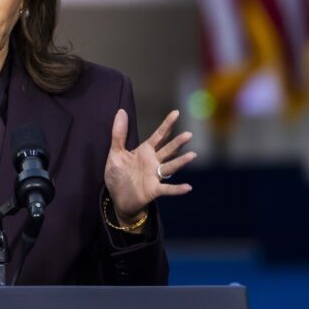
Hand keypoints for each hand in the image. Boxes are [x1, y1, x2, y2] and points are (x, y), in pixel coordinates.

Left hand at [103, 109, 194, 224]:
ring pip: (170, 167)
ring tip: (192, 155)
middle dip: (177, 142)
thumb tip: (121, 111)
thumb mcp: (115, 152)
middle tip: (188, 135)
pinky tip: (188, 187)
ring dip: (180, 162)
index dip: (167, 124)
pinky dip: (177, 189)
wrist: (117, 198)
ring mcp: (154, 176)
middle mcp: (153, 162)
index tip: (176, 112)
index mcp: (145, 151)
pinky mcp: (153, 190)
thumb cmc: (118, 174)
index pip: (158, 135)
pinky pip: (167, 189)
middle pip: (167, 150)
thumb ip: (119, 133)